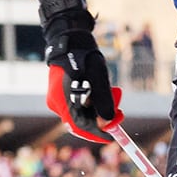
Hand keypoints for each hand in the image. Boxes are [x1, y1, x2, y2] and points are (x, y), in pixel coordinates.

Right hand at [44, 19, 121, 142]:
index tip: (113, 135)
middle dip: (102, 118)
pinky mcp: (60, 95)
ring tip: (113, 91)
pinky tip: (100, 89)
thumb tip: (108, 124)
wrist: (71, 40)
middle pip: (82, 122)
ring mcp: (57, 100)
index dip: (98, 133)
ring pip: (81, 114)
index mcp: (64, 100)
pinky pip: (78, 106)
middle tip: (119, 110)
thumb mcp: (99, 78)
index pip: (81, 127)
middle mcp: (57, 103)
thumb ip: (104, 101)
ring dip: (99, 108)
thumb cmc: (85, 56)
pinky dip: (92, 103)